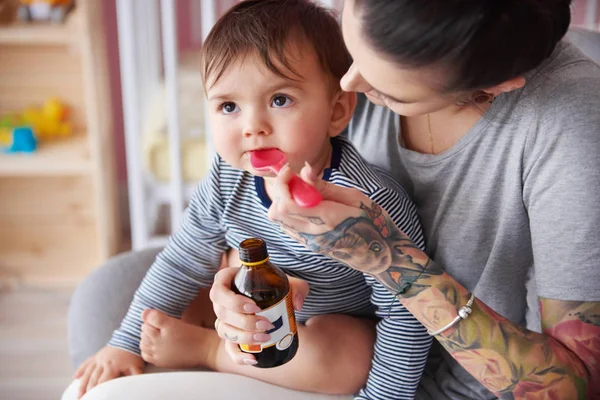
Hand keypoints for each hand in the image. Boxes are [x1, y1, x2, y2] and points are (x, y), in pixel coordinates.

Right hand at [73, 345, 143, 397]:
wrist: (129, 338)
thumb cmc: (133, 354)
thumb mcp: (136, 366)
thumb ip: (135, 377)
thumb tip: (138, 386)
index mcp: (112, 366)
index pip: (102, 381)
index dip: (98, 390)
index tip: (94, 398)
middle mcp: (102, 362)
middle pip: (92, 379)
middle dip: (87, 390)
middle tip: (83, 399)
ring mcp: (98, 358)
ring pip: (87, 372)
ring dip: (82, 384)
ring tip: (78, 395)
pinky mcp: (96, 355)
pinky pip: (86, 363)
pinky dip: (80, 369)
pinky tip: (75, 377)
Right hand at [209, 267, 308, 364]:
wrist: (275, 294)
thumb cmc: (275, 284)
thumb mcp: (288, 281)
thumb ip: (298, 287)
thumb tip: (297, 305)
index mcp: (227, 281)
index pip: (218, 291)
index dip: (233, 302)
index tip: (255, 307)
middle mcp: (221, 301)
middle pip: (222, 314)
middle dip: (244, 322)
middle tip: (266, 324)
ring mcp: (224, 319)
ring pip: (224, 331)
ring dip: (244, 337)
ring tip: (265, 338)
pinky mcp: (231, 335)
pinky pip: (229, 348)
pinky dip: (239, 356)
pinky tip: (254, 359)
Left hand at [267, 164, 421, 275]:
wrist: (381, 254)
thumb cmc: (373, 222)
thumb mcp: (355, 197)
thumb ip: (324, 186)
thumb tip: (304, 171)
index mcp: (328, 219)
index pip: (287, 204)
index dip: (282, 183)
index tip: (291, 171)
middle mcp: (314, 234)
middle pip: (276, 212)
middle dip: (281, 191)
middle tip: (297, 180)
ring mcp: (310, 243)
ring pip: (279, 221)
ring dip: (283, 201)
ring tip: (303, 192)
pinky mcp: (310, 246)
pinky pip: (288, 226)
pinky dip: (289, 212)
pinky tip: (305, 205)